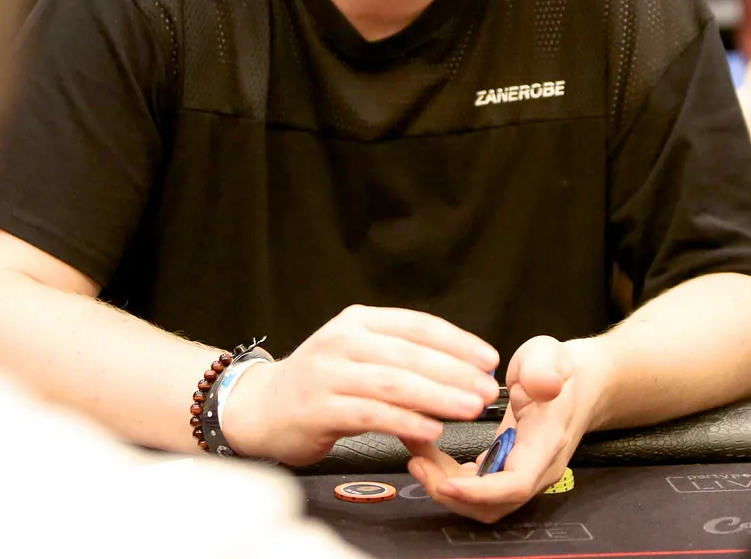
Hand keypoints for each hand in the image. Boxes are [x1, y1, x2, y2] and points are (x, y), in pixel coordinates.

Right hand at [218, 305, 499, 465]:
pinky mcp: (319, 408)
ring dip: (438, 396)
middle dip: (455, 371)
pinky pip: (371, 414)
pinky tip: (431, 429)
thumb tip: (462, 372)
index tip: (489, 358)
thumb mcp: (359, 355)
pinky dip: (405, 421)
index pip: (418, 325)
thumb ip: (401, 358)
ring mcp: (328, 373)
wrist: (261, 408)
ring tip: (469, 408)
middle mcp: (343, 340)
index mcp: (359, 320)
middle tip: (486, 388)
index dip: (458, 341)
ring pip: (394, 382)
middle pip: (410, 354)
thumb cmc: (321, 384)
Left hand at [405, 335, 608, 522]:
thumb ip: (543, 368)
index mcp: (546, 444)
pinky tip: (430, 453)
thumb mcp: (549, 356)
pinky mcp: (508, 469)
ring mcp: (522, 473)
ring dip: (445, 485)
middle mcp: (536, 468)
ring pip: (481, 501)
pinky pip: (477, 486)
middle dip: (450, 492)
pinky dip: (450, 476)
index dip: (478, 491)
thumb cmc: (561, 368)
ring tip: (416, 454)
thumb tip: (543, 383)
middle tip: (417, 462)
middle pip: (492, 504)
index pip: (515, 484)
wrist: (580, 382)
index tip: (445, 483)